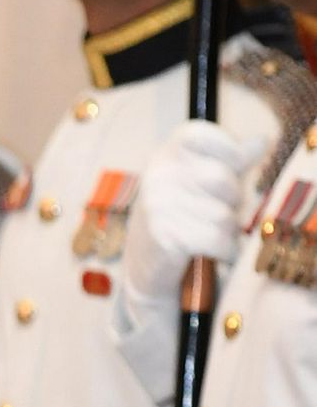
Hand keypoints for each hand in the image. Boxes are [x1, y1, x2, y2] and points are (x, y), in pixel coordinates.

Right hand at [122, 119, 259, 305]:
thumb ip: (231, 161)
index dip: (229, 148)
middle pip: (221, 178)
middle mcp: (157, 176)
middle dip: (233, 201)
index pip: (202, 135)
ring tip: (217, 238)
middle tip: (222, 215)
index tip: (237, 167)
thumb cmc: (179, 221)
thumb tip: (261, 141)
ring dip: (230, 232)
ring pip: (223, 214)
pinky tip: (220, 254)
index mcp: (165, 155)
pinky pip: (216, 239)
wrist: (146, 271)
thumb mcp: (200, 184)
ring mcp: (158, 206)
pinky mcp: (164, 237)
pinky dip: (226, 251)